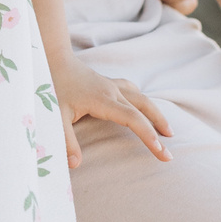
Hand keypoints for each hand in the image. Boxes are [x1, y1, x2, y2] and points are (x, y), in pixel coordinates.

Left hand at [51, 56, 172, 167]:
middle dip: (159, 128)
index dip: (149, 136)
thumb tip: (75, 165)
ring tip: (168, 131)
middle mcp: (112, 91)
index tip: (161, 152)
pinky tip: (144, 108)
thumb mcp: (54, 115)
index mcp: (103, 100)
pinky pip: (132, 90)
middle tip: (169, 151)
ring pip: (141, 98)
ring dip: (155, 114)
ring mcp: (111, 85)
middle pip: (144, 108)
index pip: (133, 120)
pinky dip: (142, 101)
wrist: (50, 56)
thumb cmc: (51, 85)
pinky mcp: (107, 82)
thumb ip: (65, 140)